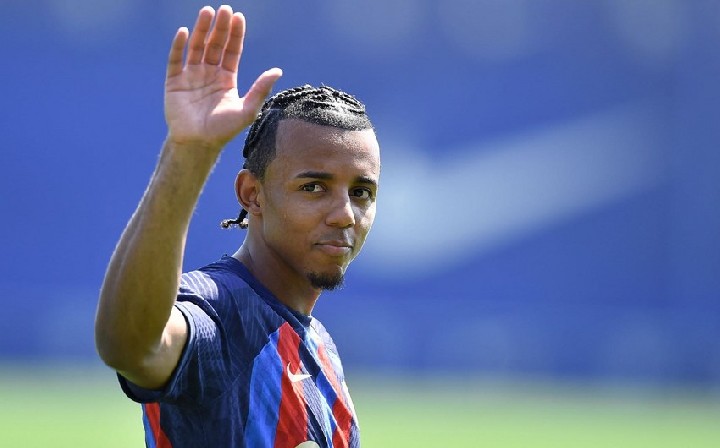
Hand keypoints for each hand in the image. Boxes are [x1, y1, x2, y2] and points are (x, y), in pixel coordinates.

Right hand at [164, 5, 281, 148]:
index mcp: (226, 79)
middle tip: (225, 9)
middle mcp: (209, 73)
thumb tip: (278, 70)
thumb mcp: (247, 110)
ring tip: (207, 12)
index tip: (238, 16)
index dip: (235, 34)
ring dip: (201, 29)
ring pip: (196, 47)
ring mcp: (191, 76)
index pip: (232, 51)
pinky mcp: (174, 82)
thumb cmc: (223, 130)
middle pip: (215, 44)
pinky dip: (178, 46)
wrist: (198, 144)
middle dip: (220, 27)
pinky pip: (175, 60)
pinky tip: (183, 32)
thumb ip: (260, 89)